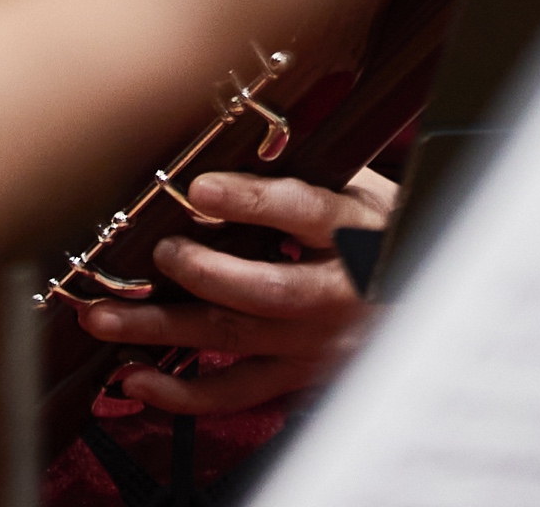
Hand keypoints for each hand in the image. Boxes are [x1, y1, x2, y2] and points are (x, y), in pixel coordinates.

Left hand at [73, 170, 397, 413]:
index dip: (251, 201)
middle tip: (155, 253)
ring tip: (104, 320)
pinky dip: (182, 394)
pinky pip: (235, 394)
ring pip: (234, 341)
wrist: (434, 304)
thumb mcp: (367, 192)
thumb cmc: (387, 237)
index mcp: (356, 233)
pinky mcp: (296, 378)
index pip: (305, 214)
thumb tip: (239, 144)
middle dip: (200, 272)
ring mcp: (313, 344)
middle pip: (263, 290)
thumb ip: (311, 175)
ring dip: (163, 330)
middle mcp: (334, 295)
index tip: (199, 188)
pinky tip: (135, 380)